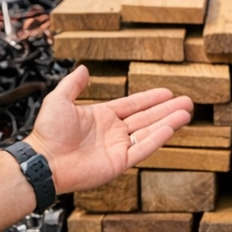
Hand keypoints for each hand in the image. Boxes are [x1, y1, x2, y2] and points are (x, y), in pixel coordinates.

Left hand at [25, 65, 193, 192]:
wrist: (44, 159)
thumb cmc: (47, 133)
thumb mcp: (59, 100)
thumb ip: (73, 84)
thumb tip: (83, 68)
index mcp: (101, 117)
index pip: (132, 105)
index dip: (150, 98)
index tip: (167, 92)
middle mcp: (112, 132)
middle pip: (146, 118)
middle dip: (166, 109)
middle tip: (187, 101)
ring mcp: (117, 147)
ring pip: (149, 132)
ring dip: (168, 122)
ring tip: (186, 113)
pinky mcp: (119, 162)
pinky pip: (142, 149)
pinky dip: (157, 138)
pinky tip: (171, 128)